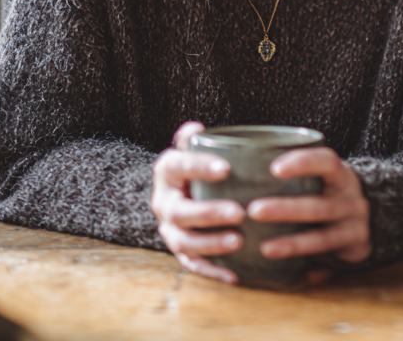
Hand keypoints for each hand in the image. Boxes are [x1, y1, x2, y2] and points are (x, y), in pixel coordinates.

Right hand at [152, 121, 244, 283]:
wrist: (186, 190)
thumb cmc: (202, 166)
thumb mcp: (195, 147)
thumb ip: (194, 139)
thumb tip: (196, 128)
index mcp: (167, 172)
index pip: (176, 167)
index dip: (198, 167)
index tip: (226, 168)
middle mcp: (164, 202)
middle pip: (180, 212)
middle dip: (208, 213)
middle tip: (238, 212)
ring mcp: (170, 230)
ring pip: (184, 242)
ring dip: (210, 244)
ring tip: (238, 242)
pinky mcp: (181, 252)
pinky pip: (194, 265)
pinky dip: (213, 270)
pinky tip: (236, 273)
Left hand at [247, 146, 371, 268]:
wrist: (370, 217)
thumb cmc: (329, 192)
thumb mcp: (322, 177)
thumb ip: (295, 171)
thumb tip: (240, 161)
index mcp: (341, 176)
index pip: (327, 162)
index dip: (303, 163)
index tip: (274, 168)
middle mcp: (351, 200)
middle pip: (320, 205)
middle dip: (286, 209)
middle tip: (253, 210)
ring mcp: (354, 227)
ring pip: (322, 237)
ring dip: (292, 243)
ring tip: (263, 247)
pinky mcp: (352, 250)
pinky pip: (325, 258)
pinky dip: (303, 261)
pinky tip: (282, 265)